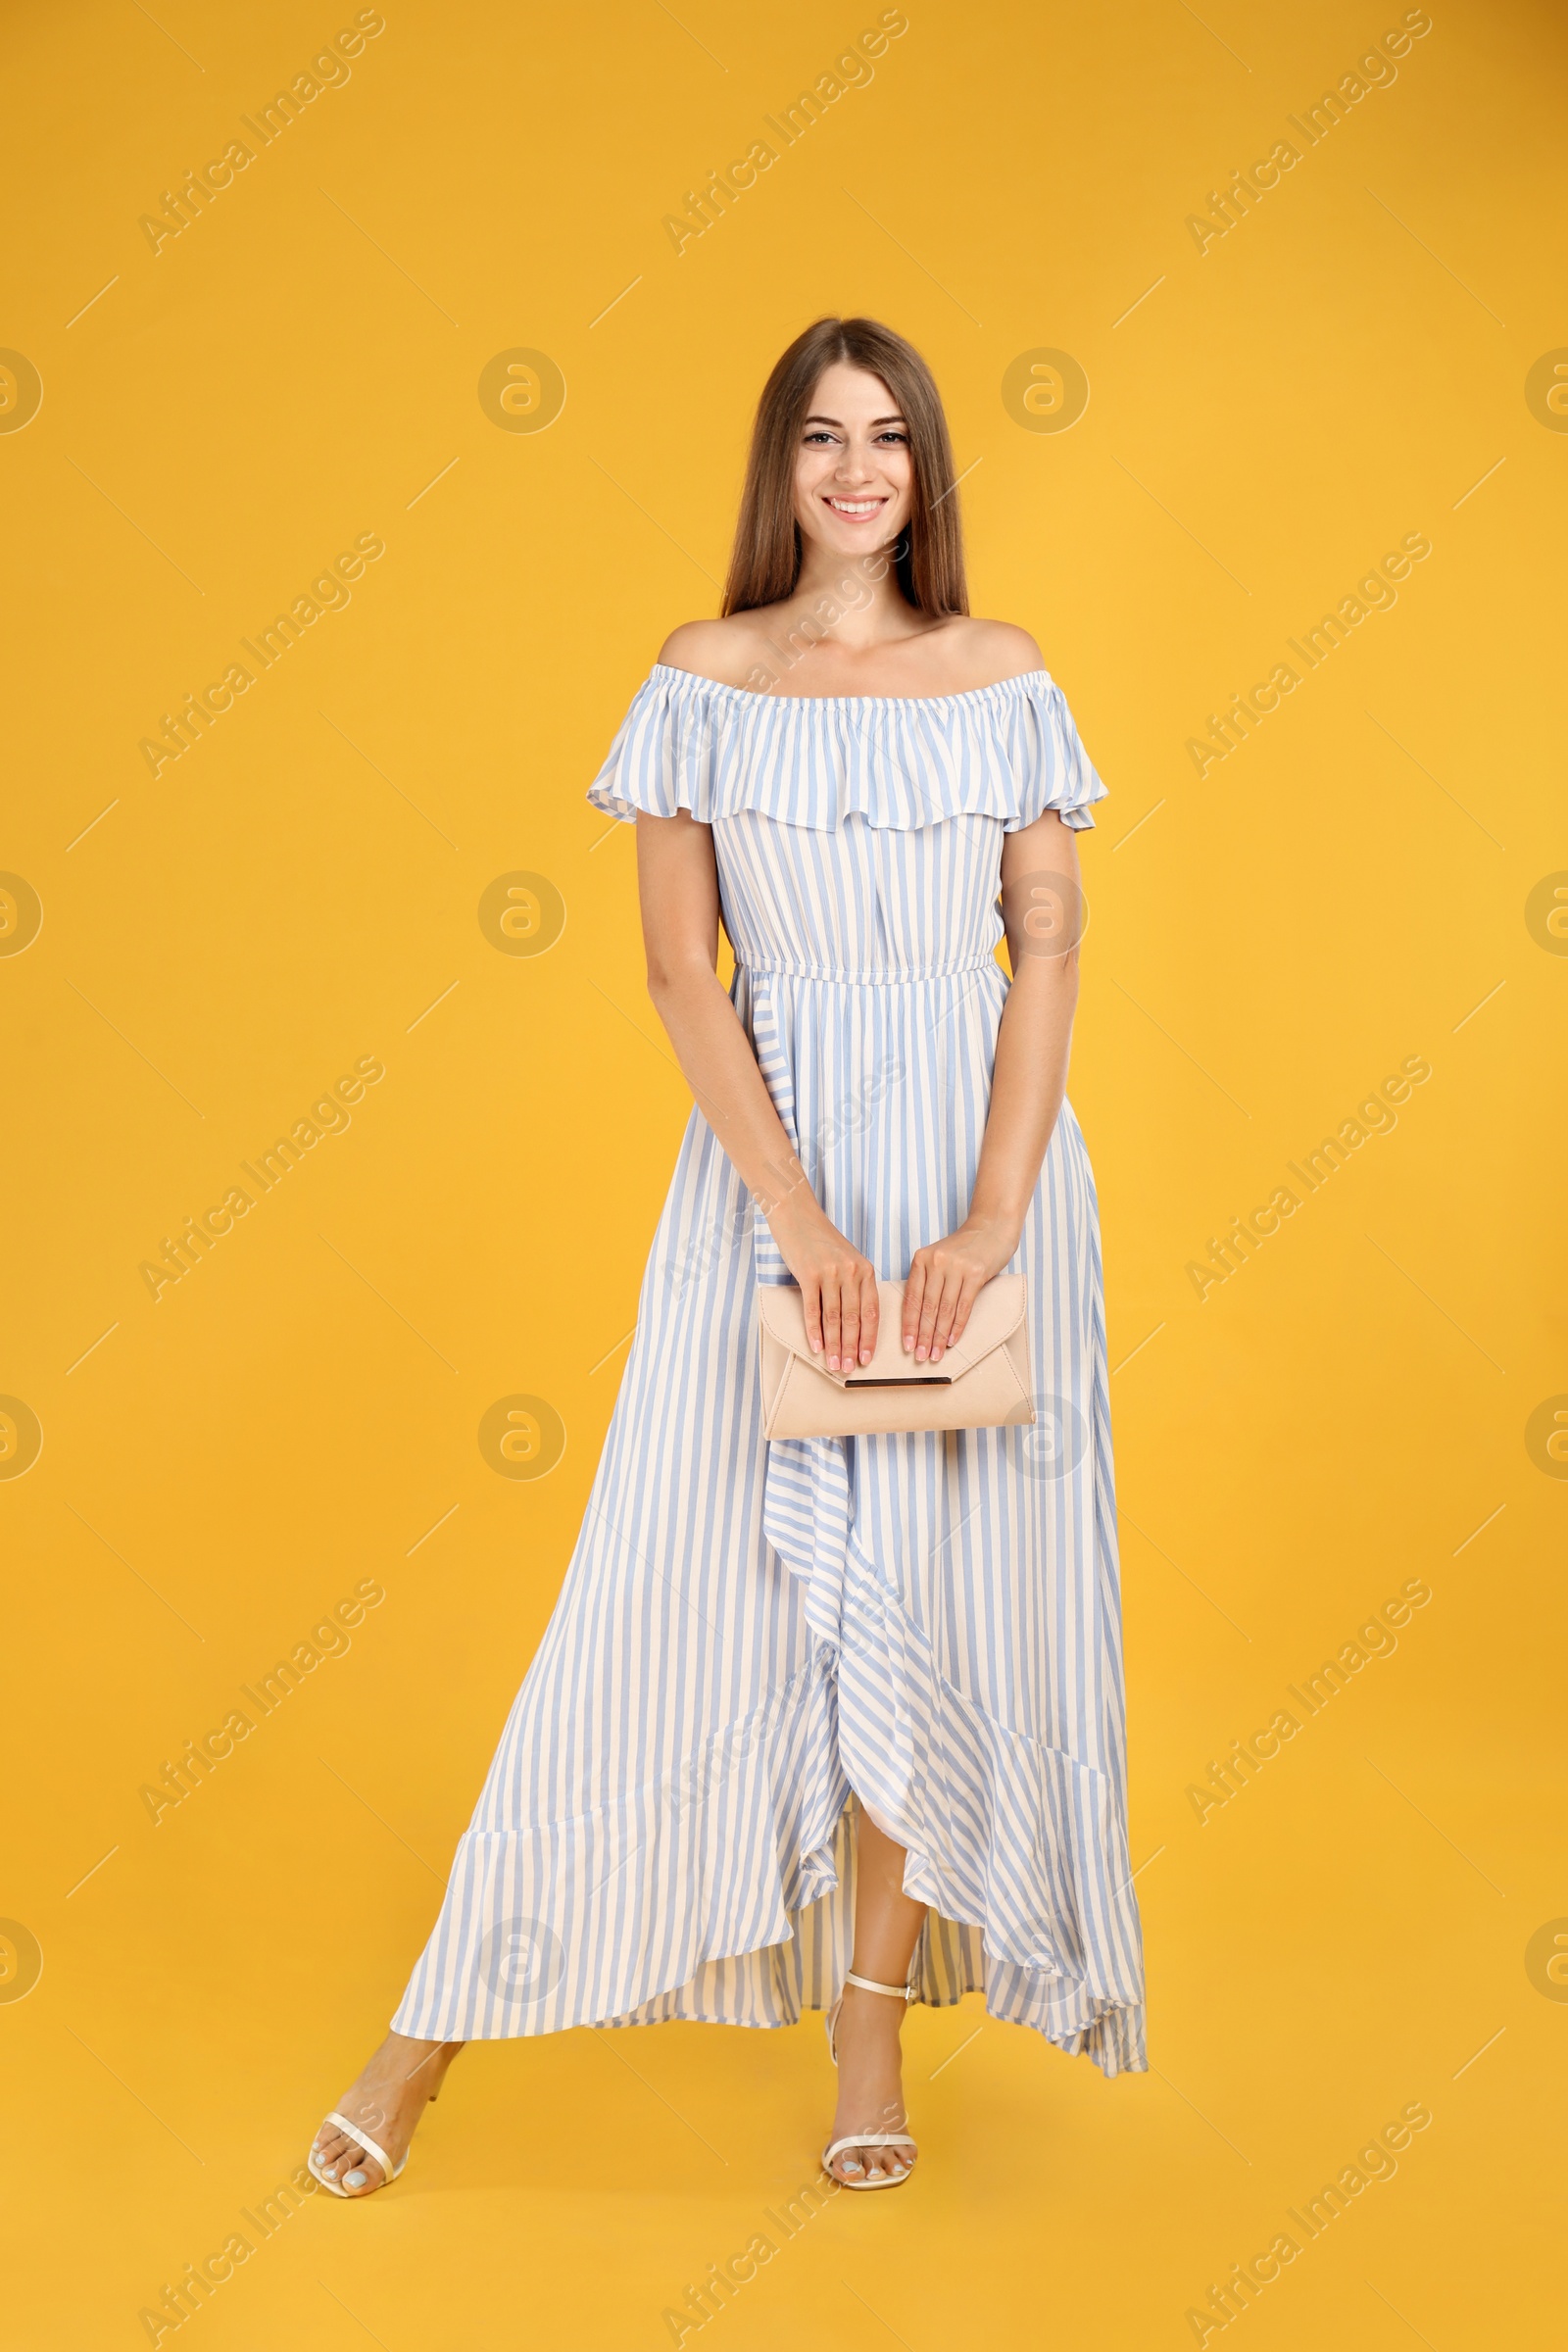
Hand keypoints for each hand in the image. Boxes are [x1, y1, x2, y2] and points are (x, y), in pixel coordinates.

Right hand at [768, 1192, 878, 1372]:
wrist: (797, 1215)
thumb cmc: (822, 1240)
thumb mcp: (848, 1259)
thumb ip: (855, 1284)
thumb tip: (855, 1322)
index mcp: (865, 1270)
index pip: (872, 1311)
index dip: (870, 1337)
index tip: (868, 1358)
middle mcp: (851, 1272)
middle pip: (854, 1318)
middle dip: (852, 1347)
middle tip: (850, 1368)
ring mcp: (830, 1273)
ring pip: (835, 1317)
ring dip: (834, 1344)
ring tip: (834, 1363)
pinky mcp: (808, 1274)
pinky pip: (813, 1308)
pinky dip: (814, 1330)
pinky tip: (815, 1346)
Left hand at [902, 1216, 1019, 1363]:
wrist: (991, 1227)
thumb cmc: (963, 1248)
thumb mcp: (938, 1258)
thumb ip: (927, 1281)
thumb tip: (917, 1318)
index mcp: (921, 1259)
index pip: (912, 1298)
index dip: (909, 1325)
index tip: (906, 1345)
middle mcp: (936, 1262)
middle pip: (927, 1307)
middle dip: (923, 1336)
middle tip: (920, 1356)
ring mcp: (956, 1267)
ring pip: (944, 1309)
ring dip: (939, 1336)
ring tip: (936, 1354)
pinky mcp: (976, 1273)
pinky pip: (964, 1306)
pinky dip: (957, 1326)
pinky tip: (952, 1340)